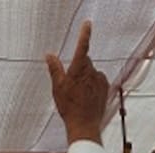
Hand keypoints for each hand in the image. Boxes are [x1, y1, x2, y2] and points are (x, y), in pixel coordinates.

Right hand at [46, 22, 108, 145]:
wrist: (84, 125)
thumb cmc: (69, 107)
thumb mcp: (57, 88)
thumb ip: (54, 69)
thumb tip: (49, 55)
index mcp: (78, 70)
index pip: (82, 47)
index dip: (84, 34)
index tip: (87, 24)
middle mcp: (92, 72)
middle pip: (85, 61)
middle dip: (78, 67)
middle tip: (69, 83)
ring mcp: (100, 79)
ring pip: (91, 72)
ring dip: (85, 77)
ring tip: (78, 94)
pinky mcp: (105, 87)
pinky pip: (98, 80)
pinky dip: (92, 84)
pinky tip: (86, 96)